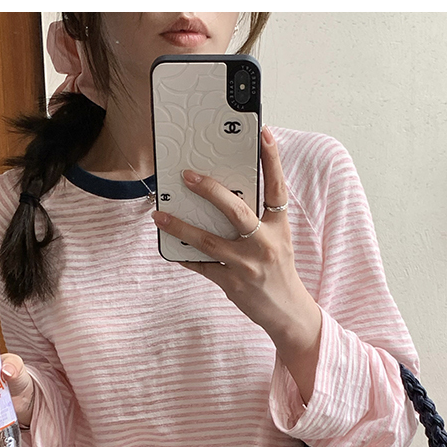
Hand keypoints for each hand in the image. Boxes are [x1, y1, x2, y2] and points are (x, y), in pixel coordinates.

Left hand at [151, 125, 321, 347]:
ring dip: (181, 226)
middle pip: (236, 211)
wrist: (287, 312)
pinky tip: (170, 247)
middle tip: (188, 175)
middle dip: (211, 191)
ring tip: (160, 214)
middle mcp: (264, 244)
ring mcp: (246, 265)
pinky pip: (202, 266)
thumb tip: (226, 196)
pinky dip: (185, 256)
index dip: (272, 160)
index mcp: (279, 228)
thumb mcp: (279, 241)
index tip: (263, 134)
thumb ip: (259, 219)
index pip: (276, 189)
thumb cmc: (278, 270)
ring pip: (208, 241)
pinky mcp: (232, 283)